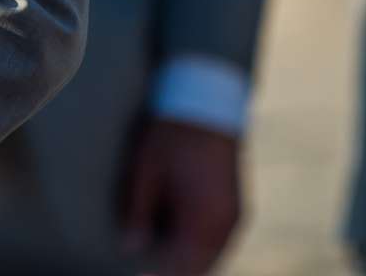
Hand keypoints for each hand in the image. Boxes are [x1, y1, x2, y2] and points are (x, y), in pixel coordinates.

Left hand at [120, 115, 242, 275]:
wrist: (207, 105)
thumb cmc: (172, 136)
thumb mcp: (145, 173)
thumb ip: (138, 213)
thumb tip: (130, 248)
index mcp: (204, 221)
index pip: (182, 269)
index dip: (160, 275)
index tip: (137, 274)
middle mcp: (225, 226)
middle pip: (199, 268)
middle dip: (174, 271)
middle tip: (143, 267)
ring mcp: (234, 219)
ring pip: (210, 257)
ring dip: (186, 262)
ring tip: (155, 258)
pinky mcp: (235, 210)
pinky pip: (216, 242)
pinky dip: (196, 248)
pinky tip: (173, 242)